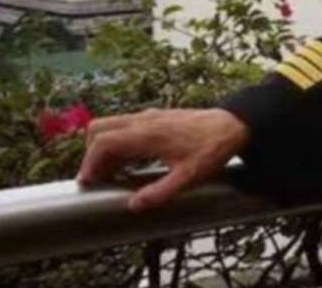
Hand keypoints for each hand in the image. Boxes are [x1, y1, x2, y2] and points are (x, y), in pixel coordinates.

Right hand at [77, 107, 249, 211]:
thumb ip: (159, 192)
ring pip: (112, 125)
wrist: (232, 125)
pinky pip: (126, 126)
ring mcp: (150, 116)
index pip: (103, 141)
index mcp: (148, 133)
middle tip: (99, 178)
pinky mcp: (156, 117)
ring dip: (105, 148)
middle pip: (100, 127)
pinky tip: (131, 163)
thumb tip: (133, 205)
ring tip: (114, 175)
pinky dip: (119, 142)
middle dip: (92, 152)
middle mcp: (144, 120)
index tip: (88, 182)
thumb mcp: (188, 177)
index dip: (89, 162)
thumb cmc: (211, 149)